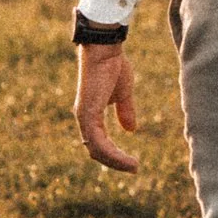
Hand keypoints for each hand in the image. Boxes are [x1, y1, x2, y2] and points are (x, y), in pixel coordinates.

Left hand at [74, 38, 143, 170]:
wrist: (105, 49)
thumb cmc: (113, 66)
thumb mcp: (123, 94)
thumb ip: (125, 111)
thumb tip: (130, 130)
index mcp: (91, 114)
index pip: (98, 143)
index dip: (113, 154)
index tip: (131, 162)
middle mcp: (85, 119)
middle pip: (96, 151)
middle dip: (115, 162)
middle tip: (133, 168)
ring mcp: (84, 117)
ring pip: (97, 150)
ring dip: (115, 161)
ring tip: (133, 167)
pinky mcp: (88, 114)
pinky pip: (99, 143)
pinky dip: (113, 154)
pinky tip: (127, 158)